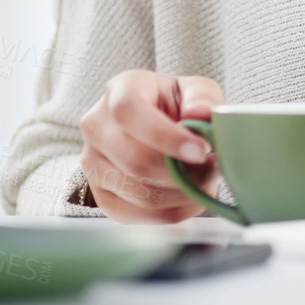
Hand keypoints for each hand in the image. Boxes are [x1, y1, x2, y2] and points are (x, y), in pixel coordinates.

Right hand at [78, 70, 223, 222]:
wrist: (157, 124)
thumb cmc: (177, 104)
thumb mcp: (196, 90)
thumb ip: (202, 98)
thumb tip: (200, 114)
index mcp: (120, 91)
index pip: (129, 113)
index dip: (165, 136)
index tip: (200, 151)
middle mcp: (96, 125)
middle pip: (134, 161)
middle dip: (181, 173)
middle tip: (212, 170)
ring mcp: (92, 162)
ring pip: (138, 192)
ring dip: (180, 195)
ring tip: (204, 182)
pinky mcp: (99, 194)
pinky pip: (133, 215)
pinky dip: (169, 213)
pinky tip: (189, 199)